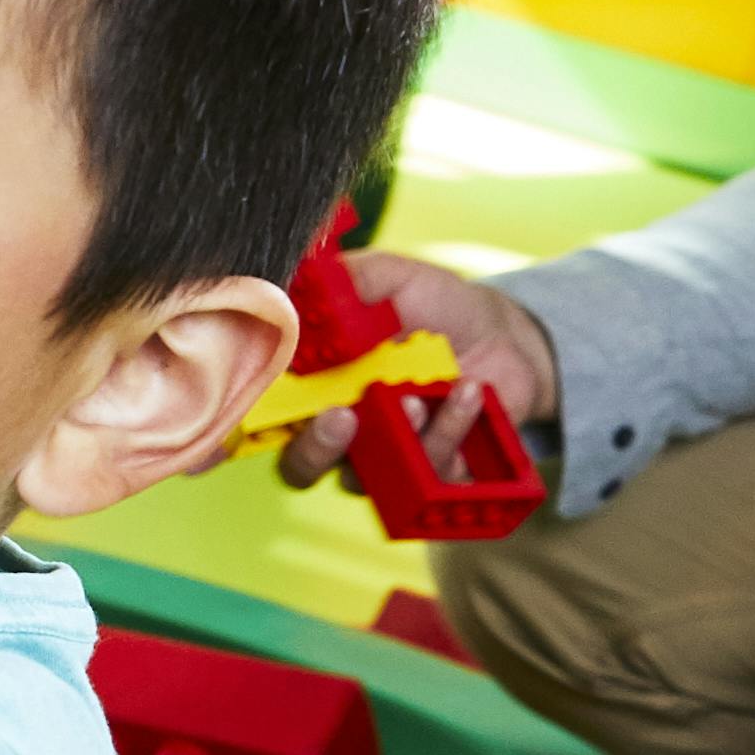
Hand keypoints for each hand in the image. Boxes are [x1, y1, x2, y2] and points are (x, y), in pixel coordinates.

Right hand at [274, 252, 557, 488]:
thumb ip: (349, 281)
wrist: (506, 333)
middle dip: (317, 448)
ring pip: (372, 476)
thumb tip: (301, 284)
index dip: (247, 424)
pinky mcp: (434, 469)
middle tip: (343, 417)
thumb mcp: (392, 278)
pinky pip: (434, 473)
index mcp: (316, 382)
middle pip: (301, 465)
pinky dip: (452, 428)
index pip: (266, 413)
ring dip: (400, 435)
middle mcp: (342, 427)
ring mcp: (388, 454)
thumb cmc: (437, 305)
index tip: (257, 416)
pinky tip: (470, 391)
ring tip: (425, 395)